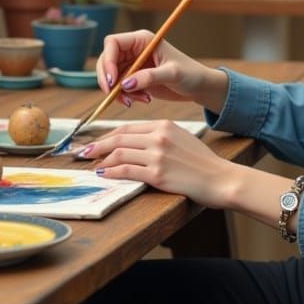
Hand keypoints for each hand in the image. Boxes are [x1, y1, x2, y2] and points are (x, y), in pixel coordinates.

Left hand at [83, 119, 231, 207]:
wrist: (220, 178)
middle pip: (119, 137)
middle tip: (83, 152)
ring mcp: (158, 154)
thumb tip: (134, 144)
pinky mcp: (158, 173)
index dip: (108, 136)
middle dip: (97, 145)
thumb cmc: (202, 162)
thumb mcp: (181, 139)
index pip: (128, 128)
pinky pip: (126, 170)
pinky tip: (103, 174)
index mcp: (164, 125)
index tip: (96, 142)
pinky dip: (111, 172)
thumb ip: (159, 137)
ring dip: (101, 160)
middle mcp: (159, 136)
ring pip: (119, 153)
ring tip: (91, 164)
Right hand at [96, 31, 228, 111]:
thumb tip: (125, 84)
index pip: (113, 43)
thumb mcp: (172, 74)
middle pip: (106, 60)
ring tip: (136, 100)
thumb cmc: (190, 74)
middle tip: (115, 96)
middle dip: (108, 79)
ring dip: (118, 92)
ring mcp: (133, 64)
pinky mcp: (134, 78)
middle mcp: (134, 49)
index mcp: (142, 39)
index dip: (108, 60)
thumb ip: (148, 77)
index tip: (113, 81)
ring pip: (111, 76)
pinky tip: (143, 100)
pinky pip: (119, 88)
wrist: (199, 87)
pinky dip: (126, 96)